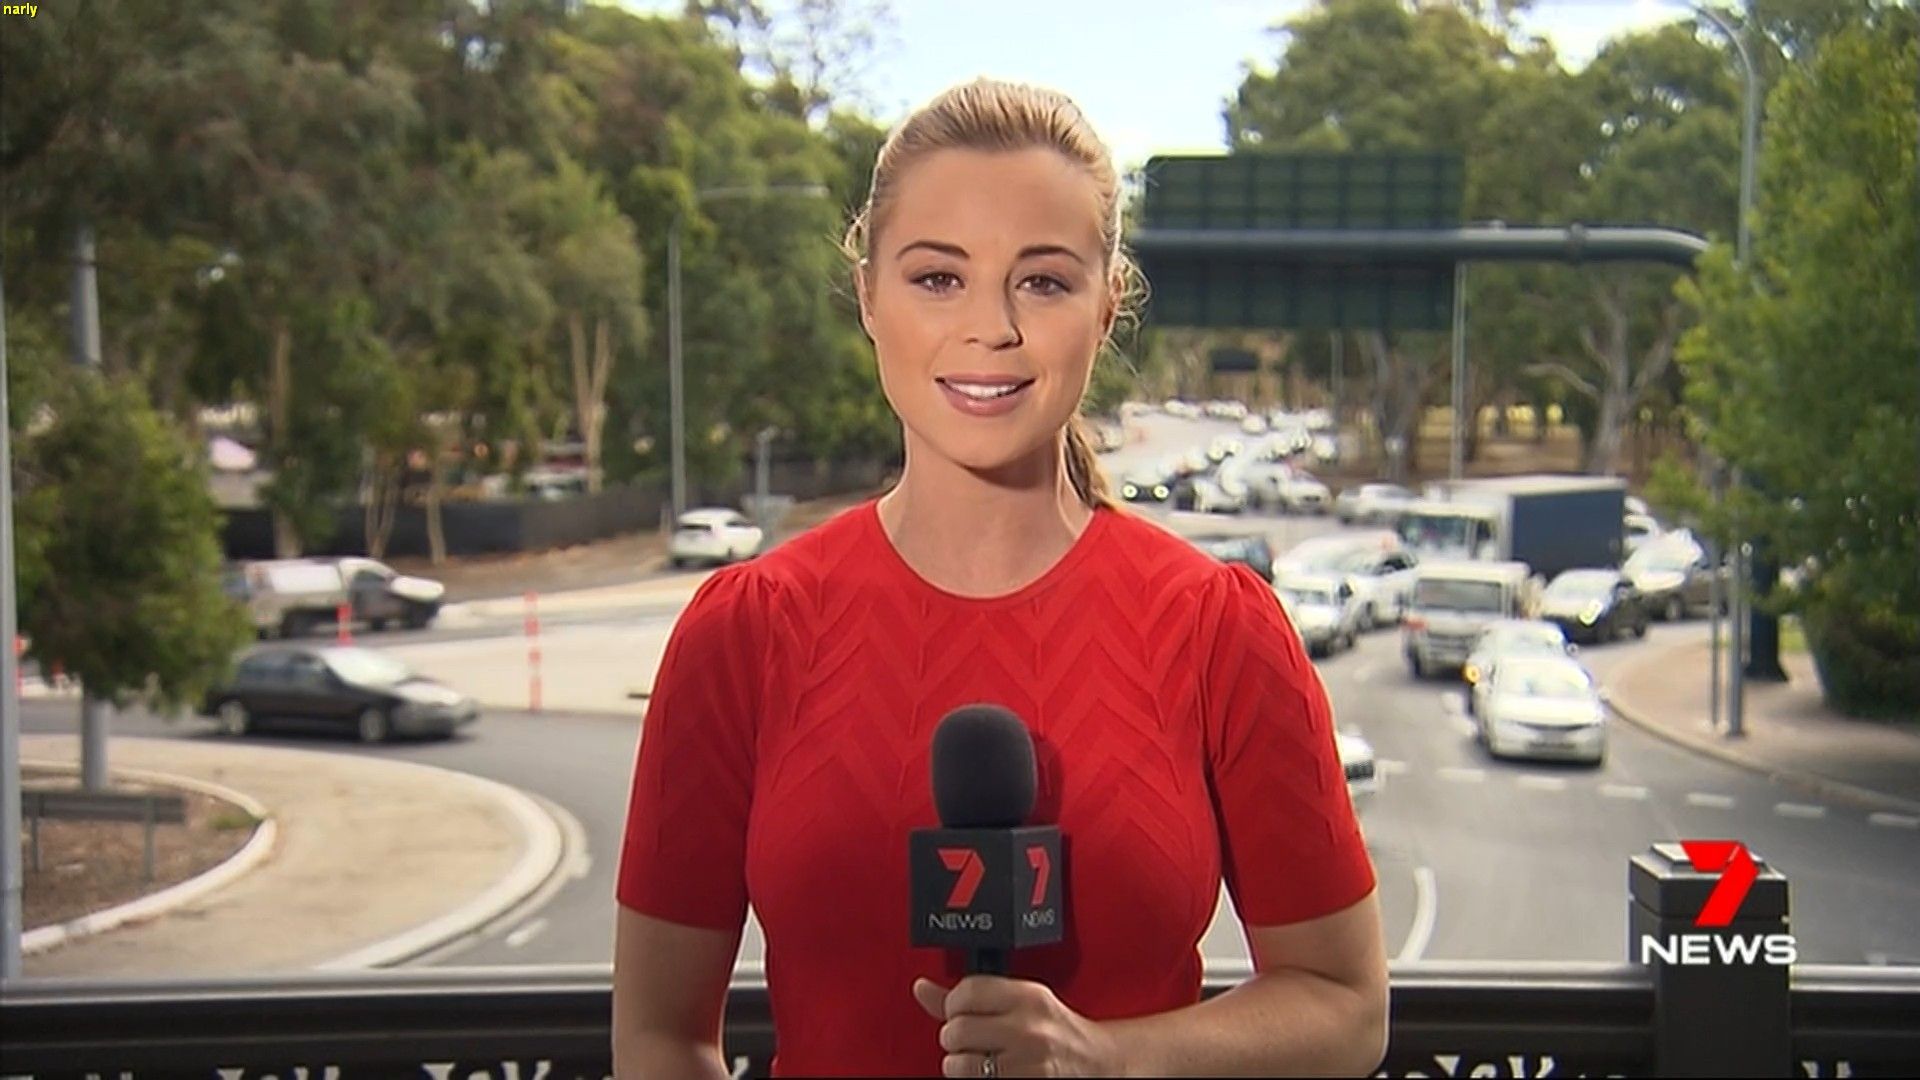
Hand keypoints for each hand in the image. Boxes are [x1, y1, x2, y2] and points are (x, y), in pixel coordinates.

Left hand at [913, 975, 1123, 1077]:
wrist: (1097, 1063)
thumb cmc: (1057, 1031)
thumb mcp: (1021, 1002)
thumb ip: (971, 996)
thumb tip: (921, 988)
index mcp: (1028, 997)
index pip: (966, 991)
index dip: (954, 1004)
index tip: (961, 1011)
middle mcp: (1029, 1028)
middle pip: (956, 1029)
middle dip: (956, 1037)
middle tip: (973, 1039)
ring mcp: (1027, 1063)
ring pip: (958, 1064)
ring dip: (962, 1064)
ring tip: (981, 1059)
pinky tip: (991, 1073)